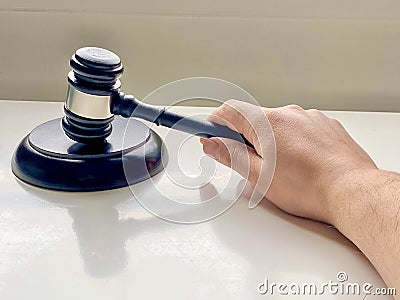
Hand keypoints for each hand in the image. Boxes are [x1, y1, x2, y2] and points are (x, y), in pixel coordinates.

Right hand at [201, 100, 376, 223]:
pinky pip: (299, 129)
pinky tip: (299, 163)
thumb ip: (232, 156)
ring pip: (278, 125)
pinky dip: (291, 141)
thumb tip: (213, 144)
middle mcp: (289, 114)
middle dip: (244, 137)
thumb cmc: (309, 188)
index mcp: (268, 123)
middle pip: (253, 119)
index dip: (214, 122)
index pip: (230, 111)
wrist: (352, 192)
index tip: (207, 132)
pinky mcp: (326, 126)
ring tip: (279, 168)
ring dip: (269, 140)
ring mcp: (310, 118)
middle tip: (245, 161)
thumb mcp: (259, 177)